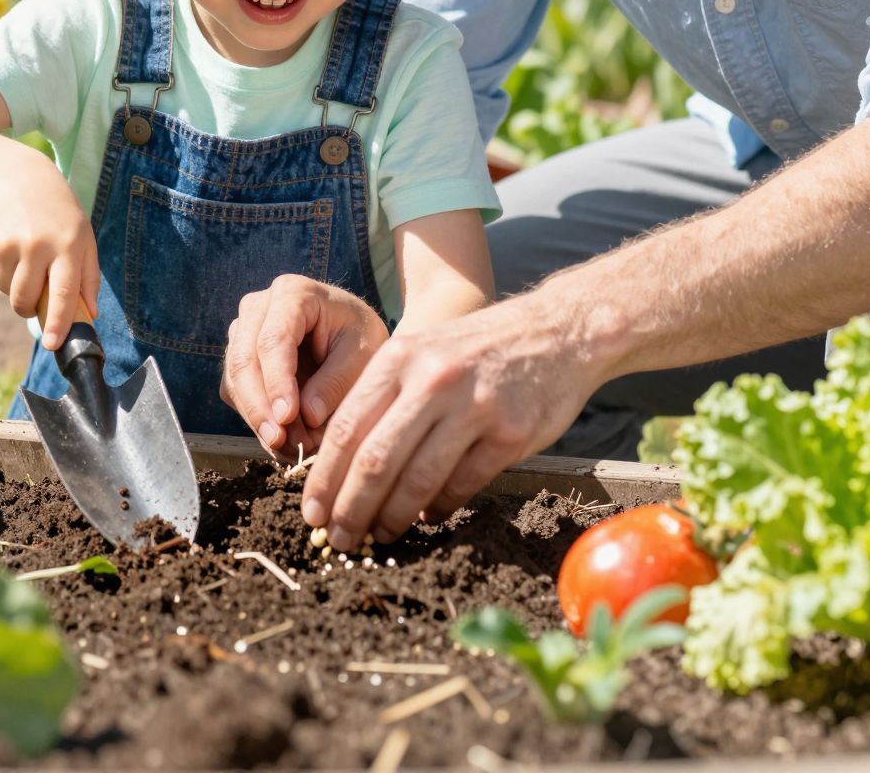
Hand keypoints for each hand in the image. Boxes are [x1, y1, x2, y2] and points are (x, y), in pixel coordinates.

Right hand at [0, 156, 97, 348]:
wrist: (20, 179)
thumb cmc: (60, 216)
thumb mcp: (83, 238)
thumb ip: (88, 278)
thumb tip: (89, 316)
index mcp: (67, 245)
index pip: (63, 292)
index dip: (59, 323)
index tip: (53, 345)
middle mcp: (36, 244)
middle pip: (26, 300)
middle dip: (29, 308)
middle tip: (36, 292)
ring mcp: (7, 242)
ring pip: (6, 290)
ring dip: (14, 285)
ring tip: (26, 256)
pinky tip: (9, 246)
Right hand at [221, 277, 388, 455]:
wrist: (349, 331)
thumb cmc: (359, 336)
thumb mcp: (364, 354)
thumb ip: (336, 381)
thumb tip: (307, 416)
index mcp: (293, 293)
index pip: (274, 340)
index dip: (277, 381)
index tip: (287, 417)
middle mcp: (258, 308)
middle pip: (244, 361)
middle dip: (261, 408)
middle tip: (284, 443)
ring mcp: (243, 333)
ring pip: (235, 382)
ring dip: (260, 420)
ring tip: (294, 448)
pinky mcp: (239, 360)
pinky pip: (237, 395)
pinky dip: (258, 421)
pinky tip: (284, 441)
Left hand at [299, 292, 602, 550]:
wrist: (557, 330)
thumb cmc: (476, 349)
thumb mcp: (422, 352)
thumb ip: (383, 398)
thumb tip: (341, 468)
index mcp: (399, 358)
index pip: (345, 430)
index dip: (323, 480)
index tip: (311, 514)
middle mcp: (432, 379)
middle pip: (375, 461)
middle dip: (350, 510)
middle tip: (338, 539)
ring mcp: (474, 406)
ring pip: (418, 481)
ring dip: (392, 518)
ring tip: (380, 536)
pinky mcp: (510, 433)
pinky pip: (462, 485)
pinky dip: (439, 509)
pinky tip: (428, 518)